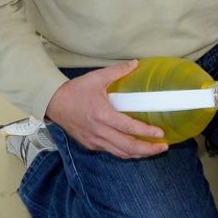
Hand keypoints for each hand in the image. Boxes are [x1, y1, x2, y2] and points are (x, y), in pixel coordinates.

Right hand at [46, 60, 169, 158]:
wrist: (54, 104)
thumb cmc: (75, 91)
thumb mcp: (96, 77)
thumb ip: (117, 71)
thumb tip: (136, 64)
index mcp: (102, 115)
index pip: (128, 128)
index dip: (146, 133)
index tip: (161, 134)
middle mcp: (99, 131)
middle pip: (128, 147)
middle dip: (148, 150)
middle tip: (163, 146)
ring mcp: (94, 141)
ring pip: (121, 153)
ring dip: (139, 153)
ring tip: (154, 149)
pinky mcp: (91, 145)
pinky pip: (112, 151)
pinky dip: (126, 152)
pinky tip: (136, 148)